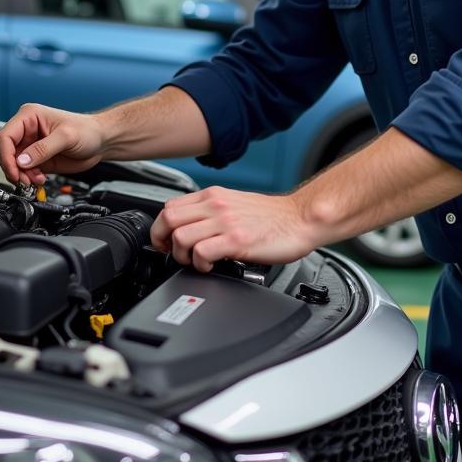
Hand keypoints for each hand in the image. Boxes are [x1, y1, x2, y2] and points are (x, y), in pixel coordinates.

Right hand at [0, 102, 106, 184]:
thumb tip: (22, 161)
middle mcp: (27, 130)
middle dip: (14, 169)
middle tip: (25, 180)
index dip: (6, 156)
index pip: (5, 136)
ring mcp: (31, 146)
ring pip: (13, 165)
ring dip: (22, 176)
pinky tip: (40, 179)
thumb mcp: (66, 137)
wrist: (100, 141)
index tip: (15, 170)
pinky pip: (24, 172)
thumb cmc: (87, 130)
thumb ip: (43, 149)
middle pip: (6, 152)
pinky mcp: (37, 159)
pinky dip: (28, 179)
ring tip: (37, 179)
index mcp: (29, 116)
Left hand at [151, 186, 319, 271]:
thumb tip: (189, 227)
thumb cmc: (272, 217)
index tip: (166, 243)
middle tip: (175, 255)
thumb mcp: (235, 204)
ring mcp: (226, 222)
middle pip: (168, 219)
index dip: (161, 228)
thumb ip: (211, 211)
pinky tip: (212, 266)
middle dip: (164, 242)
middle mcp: (216, 205)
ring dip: (182, 256)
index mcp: (213, 195)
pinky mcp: (237, 240)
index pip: (170, 206)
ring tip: (196, 262)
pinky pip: (202, 252)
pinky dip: (200, 264)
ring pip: (180, 237)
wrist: (300, 219)